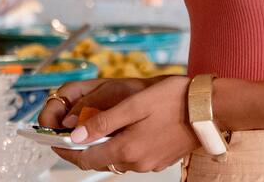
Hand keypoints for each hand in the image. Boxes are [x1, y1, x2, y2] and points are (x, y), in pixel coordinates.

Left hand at [52, 74, 196, 173]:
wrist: (210, 109)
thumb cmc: (174, 101)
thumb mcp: (133, 105)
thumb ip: (102, 122)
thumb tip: (76, 136)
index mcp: (128, 149)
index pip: (85, 159)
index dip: (66, 149)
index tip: (53, 140)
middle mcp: (138, 162)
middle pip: (99, 159)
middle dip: (82, 148)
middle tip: (69, 132)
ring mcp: (150, 163)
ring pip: (115, 158)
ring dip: (102, 146)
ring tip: (92, 127)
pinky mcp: (160, 159)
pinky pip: (132, 156)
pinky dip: (120, 145)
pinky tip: (121, 129)